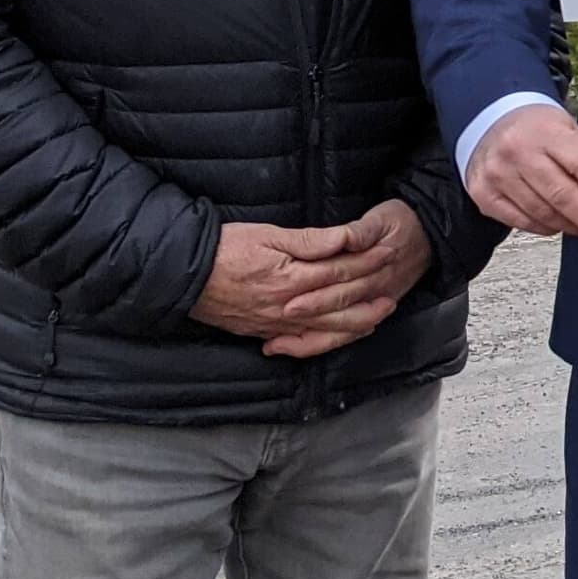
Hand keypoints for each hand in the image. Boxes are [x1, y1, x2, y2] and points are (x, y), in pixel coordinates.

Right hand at [193, 202, 428, 358]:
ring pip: (326, 330)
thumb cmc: (225, 248)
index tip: (387, 252)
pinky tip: (339, 337)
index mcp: (292, 278)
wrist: (183, 276)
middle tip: (393, 292)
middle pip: (340, 305)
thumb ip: (310, 241)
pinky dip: (326, 341)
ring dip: (356, 324)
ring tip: (377, 317)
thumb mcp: (268, 235)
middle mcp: (289, 307)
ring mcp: (277, 324)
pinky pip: (303, 343)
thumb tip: (346, 238)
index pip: (341, 271)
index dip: (367, 261)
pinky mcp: (264, 332)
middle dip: (369, 297)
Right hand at [467, 103, 577, 243]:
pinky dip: (542, 228)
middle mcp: (517, 151)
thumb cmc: (536, 128)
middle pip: (561, 194)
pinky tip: (555, 225)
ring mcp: (497, 174)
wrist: (491, 121)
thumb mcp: (566, 127)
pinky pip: (519, 221)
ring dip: (567, 225)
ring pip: (541, 212)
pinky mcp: (483, 194)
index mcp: (546, 130)